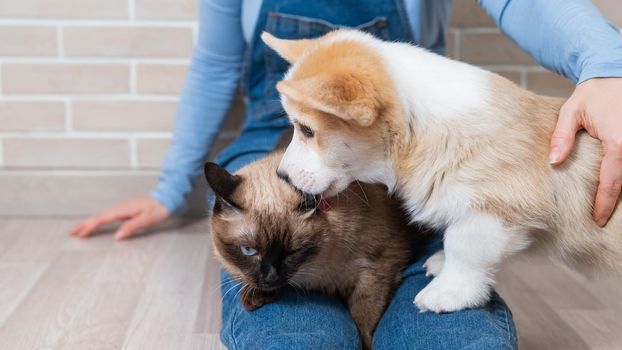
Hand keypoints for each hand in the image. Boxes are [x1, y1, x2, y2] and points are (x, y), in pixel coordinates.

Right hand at [70, 195, 169, 239]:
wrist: (167, 198)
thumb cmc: (159, 209)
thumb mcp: (147, 220)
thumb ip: (132, 227)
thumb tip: (117, 237)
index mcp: (123, 210)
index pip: (102, 219)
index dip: (90, 227)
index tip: (80, 234)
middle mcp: (120, 207)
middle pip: (99, 216)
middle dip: (85, 224)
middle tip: (72, 232)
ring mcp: (123, 207)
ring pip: (102, 215)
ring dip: (90, 222)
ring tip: (80, 229)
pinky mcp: (126, 209)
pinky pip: (108, 215)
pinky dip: (99, 220)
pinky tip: (98, 223)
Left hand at [549, 77, 621, 225]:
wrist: (615, 71)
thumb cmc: (593, 93)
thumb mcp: (572, 112)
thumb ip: (562, 138)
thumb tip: (554, 162)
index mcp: (618, 142)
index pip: (612, 182)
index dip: (604, 205)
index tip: (596, 221)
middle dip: (617, 205)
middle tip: (603, 222)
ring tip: (612, 211)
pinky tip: (618, 189)